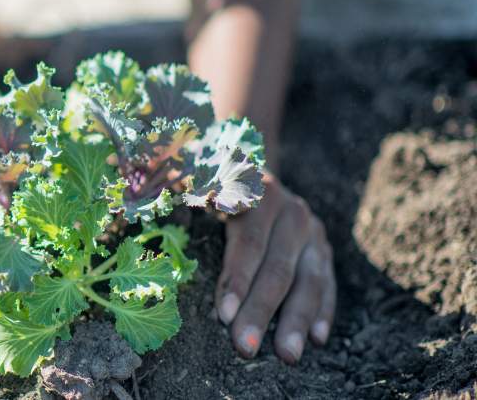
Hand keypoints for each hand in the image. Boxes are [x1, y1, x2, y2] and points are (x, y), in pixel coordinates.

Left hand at [215, 171, 335, 363]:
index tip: (224, 316)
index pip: (248, 242)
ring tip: (287, 355)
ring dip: (296, 321)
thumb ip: (203, 191)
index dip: (237, 279)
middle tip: (245, 348)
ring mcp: (312, 231)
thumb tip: (208, 200)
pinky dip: (323, 312)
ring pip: (308, 280)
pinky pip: (327, 284)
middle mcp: (291, 212)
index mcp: (259, 194)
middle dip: (261, 311)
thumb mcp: (203, 182)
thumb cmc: (215, 187)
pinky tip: (317, 339)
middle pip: (277, 268)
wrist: (251, 174)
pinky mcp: (324, 249)